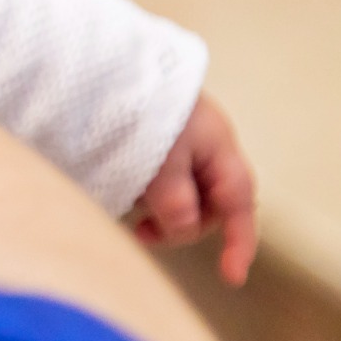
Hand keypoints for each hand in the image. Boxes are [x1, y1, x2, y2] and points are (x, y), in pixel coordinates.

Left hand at [134, 94, 257, 286]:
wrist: (100, 62)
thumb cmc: (136, 102)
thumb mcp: (158, 154)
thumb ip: (174, 196)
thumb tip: (182, 229)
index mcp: (216, 143)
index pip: (239, 200)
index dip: (240, 240)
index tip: (230, 277)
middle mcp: (202, 144)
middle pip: (208, 204)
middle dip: (181, 225)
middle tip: (141, 231)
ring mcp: (176, 143)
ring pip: (180, 195)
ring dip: (159, 211)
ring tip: (126, 204)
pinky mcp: (149, 142)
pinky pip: (157, 181)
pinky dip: (144, 195)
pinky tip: (119, 190)